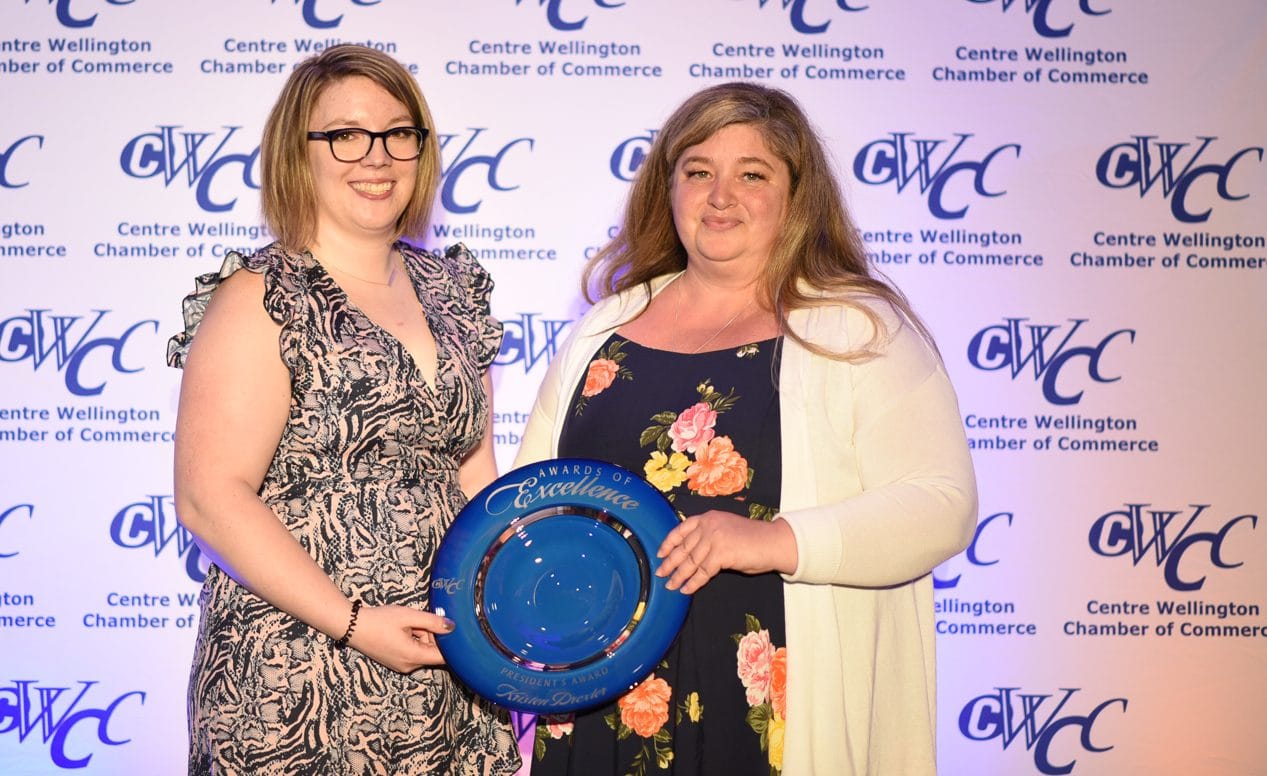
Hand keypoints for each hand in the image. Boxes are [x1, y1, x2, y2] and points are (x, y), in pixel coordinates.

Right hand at [344, 604, 454, 672]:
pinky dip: (413, 640)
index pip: (444, 657)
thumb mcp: (409, 616)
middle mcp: (409, 666)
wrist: (352, 626)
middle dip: (433, 636)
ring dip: (422, 637)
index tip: (448, 628)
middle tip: (420, 621)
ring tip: (408, 624)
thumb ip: (433, 622)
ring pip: (423, 651)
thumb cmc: (379, 620)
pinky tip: (402, 630)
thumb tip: (452, 627)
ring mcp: (402, 665)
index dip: (449, 643)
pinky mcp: (396, 661)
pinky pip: (413, 652)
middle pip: (433, 653)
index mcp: (414, 657)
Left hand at [655, 510, 797, 594]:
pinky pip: (702, 572)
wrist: (773, 542)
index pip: (681, 529)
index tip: (660, 553)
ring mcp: (714, 538)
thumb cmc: (753, 539)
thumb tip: (691, 555)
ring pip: (691, 562)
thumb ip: (708, 537)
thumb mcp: (726, 530)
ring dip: (679, 576)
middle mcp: (709, 525)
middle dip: (670, 562)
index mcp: (708, 517)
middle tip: (660, 573)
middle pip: (684, 547)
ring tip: (671, 585)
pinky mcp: (720, 554)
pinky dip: (693, 583)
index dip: (668, 543)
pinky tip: (686, 589)